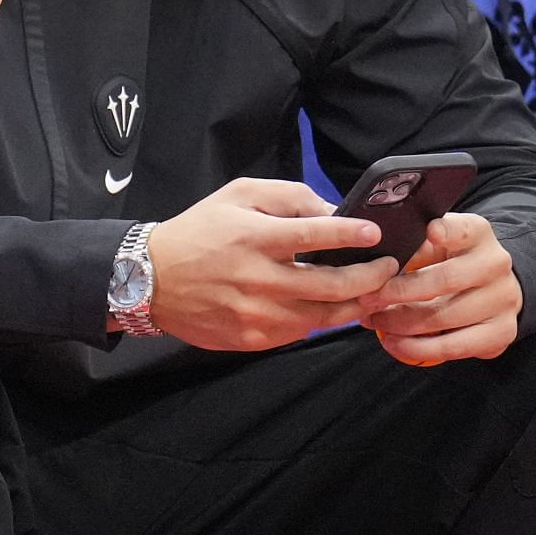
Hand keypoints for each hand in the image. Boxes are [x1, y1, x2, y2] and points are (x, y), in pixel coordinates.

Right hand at [147, 179, 398, 349]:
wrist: (148, 278)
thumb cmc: (198, 231)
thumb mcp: (237, 196)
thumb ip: (287, 197)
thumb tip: (332, 210)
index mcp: (254, 237)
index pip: (316, 235)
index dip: (352, 235)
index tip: (375, 234)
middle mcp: (257, 277)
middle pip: (333, 284)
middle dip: (372, 276)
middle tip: (387, 268)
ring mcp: (256, 313)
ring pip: (325, 316)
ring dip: (356, 303)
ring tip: (371, 291)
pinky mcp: (251, 338)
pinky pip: (300, 332)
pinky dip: (322, 320)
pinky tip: (331, 307)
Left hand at [358, 213, 520, 365]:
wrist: (490, 289)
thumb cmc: (449, 261)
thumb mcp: (434, 244)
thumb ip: (413, 246)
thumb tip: (375, 262)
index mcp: (478, 234)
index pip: (463, 229)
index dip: (447, 231)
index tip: (429, 231)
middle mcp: (496, 264)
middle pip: (445, 279)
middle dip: (399, 291)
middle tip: (367, 298)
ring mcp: (504, 299)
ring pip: (444, 317)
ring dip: (401, 322)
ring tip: (374, 320)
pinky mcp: (502, 332)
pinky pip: (453, 346)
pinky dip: (418, 348)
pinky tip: (395, 342)